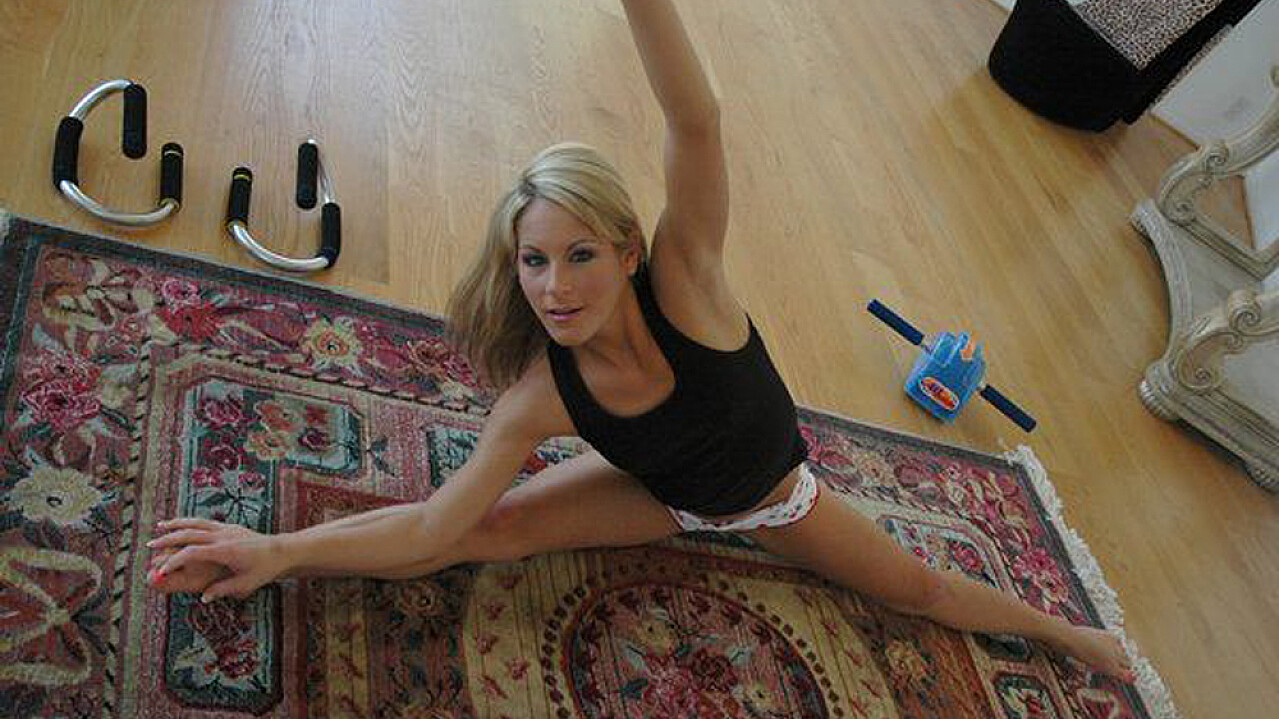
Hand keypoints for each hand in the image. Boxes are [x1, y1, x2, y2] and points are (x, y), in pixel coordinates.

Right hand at [147, 518, 289, 601]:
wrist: (282, 551)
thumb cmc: (265, 570)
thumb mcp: (245, 584)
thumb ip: (222, 590)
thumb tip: (203, 598)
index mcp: (225, 551)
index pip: (192, 553)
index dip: (174, 561)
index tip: (160, 570)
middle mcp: (223, 536)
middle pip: (190, 534)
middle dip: (168, 540)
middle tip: (150, 546)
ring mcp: (226, 529)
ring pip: (196, 523)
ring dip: (177, 525)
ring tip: (160, 527)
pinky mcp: (229, 526)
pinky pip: (205, 521)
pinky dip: (191, 522)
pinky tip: (182, 524)